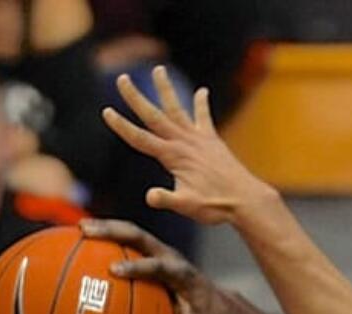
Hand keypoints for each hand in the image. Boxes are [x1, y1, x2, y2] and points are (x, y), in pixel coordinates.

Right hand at [81, 217, 224, 313]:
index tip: (114, 270)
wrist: (213, 301)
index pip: (158, 267)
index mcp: (182, 274)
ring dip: (107, 228)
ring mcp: (160, 250)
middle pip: (140, 236)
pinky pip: (129, 241)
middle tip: (86, 232)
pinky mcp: (153, 251)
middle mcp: (170, 255)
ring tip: (79, 228)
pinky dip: (109, 238)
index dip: (137, 266)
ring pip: (132, 232)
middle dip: (113, 231)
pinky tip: (85, 242)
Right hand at [102, 66, 271, 226]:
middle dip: (135, 98)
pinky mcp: (212, 141)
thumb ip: (167, 200)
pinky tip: (201, 92)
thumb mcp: (187, 206)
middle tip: (122, 78)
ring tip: (159, 69)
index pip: (140, 139)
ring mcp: (198, 139)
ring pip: (177, 109)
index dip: (122, 126)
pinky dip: (201, 104)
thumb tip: (150, 197)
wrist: (246, 200)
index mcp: (172, 156)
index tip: (106, 111)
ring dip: (166, 90)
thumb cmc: (216, 205)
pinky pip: (204, 118)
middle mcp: (183, 142)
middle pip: (154, 115)